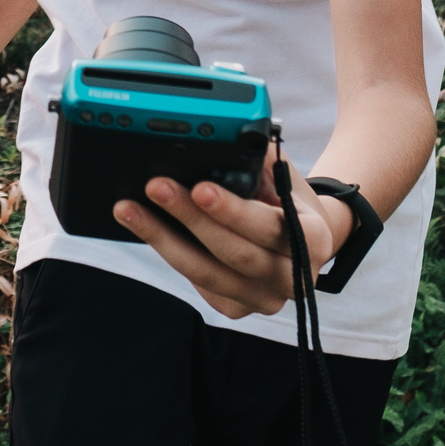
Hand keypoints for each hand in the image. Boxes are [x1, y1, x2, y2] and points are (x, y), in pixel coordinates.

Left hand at [113, 153, 345, 320]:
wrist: (304, 241)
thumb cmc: (289, 201)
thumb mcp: (286, 175)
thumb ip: (262, 160)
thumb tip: (227, 136)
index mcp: (314, 241)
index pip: (269, 227)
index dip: (232, 210)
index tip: (199, 188)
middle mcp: (294, 279)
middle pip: (234, 254)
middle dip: (188, 219)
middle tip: (156, 188)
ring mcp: (265, 299)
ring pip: (207, 274)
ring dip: (164, 239)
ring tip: (130, 209)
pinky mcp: (237, 308)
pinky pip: (198, 284)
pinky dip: (170, 254)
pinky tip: (146, 230)